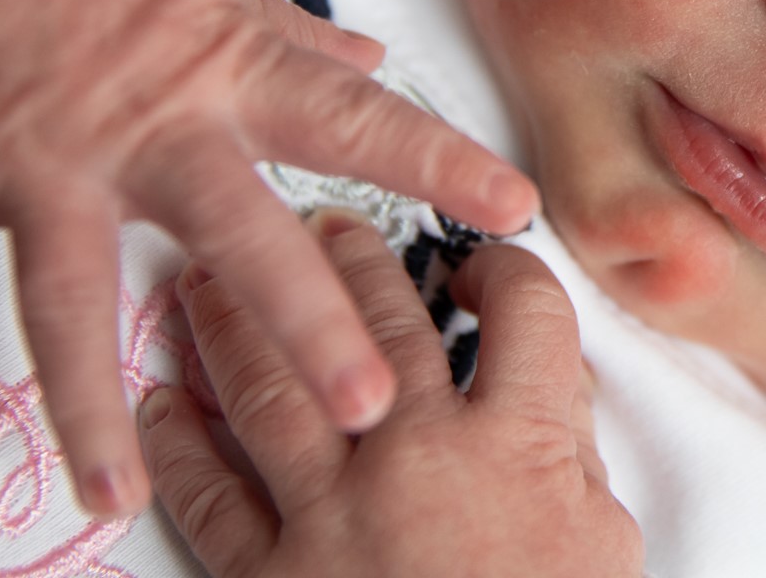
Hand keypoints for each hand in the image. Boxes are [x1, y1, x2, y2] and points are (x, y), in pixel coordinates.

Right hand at [0, 0, 539, 517]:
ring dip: (92, 402)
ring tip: (117, 493)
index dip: (441, 164)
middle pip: (242, 238)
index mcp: (230, 74)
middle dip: (308, 325)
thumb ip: (293, 38)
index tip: (514, 206)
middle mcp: (153, 126)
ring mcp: (50, 157)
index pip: (358, 123)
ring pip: (74, 295)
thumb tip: (370, 56)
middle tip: (370, 406)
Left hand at [140, 215, 642, 577]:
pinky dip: (179, 444)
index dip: (506, 269)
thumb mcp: (601, 540)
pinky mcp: (267, 577)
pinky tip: (164, 405)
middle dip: (355, 256)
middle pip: (379, 318)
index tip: (487, 266)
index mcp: (514, 440)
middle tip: (330, 223)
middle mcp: (414, 454)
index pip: (520, 308)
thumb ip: (572, 449)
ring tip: (219, 275)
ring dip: (240, 318)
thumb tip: (546, 384)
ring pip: (272, 384)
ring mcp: (330, 513)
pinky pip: (209, 497)